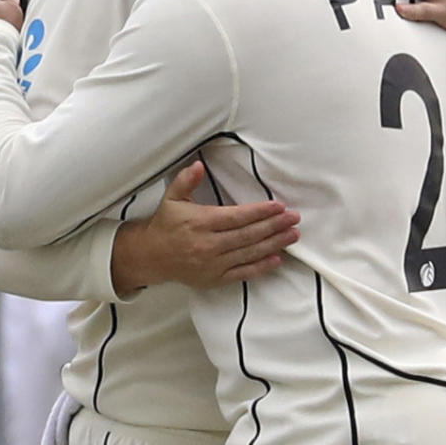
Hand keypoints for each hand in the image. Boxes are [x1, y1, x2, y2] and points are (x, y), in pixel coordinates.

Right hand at [110, 161, 300, 292]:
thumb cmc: (166, 224)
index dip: (259, 212)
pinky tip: (277, 258)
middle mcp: (208, 245)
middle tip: (294, 218)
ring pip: (249, 254)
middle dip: (274, 226)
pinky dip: (260, 267)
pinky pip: (242, 273)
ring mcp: (212, 264)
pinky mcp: (214, 278)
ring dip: (273, 244)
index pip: (236, 217)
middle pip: (248, 235)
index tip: (278, 206)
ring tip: (293, 235)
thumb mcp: (172, 198)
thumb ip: (186, 181)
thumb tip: (197, 166)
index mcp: (200, 223)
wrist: (151, 256)